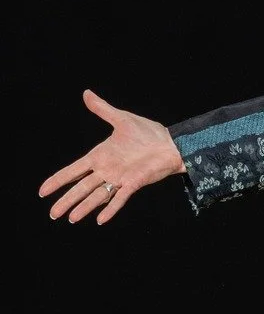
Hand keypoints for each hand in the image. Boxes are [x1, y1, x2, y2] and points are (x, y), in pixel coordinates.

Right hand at [39, 89, 185, 224]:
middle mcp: (107, 170)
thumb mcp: (122, 119)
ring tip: (70, 218)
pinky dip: (110, 209)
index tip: (42, 191)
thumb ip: (103, 110)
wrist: (171, 143)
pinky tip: (100, 220)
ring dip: (84, 206)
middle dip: (66, 200)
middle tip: (52, 214)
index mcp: (100, 156)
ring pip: (96, 195)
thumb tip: (86, 93)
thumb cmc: (148, 132)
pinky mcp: (134, 183)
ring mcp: (120, 178)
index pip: (73, 170)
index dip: (58, 180)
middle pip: (81, 187)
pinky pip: (120, 198)